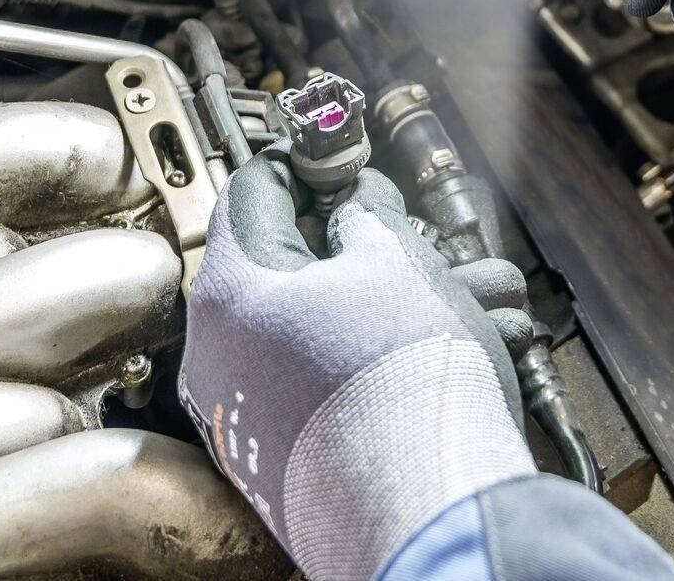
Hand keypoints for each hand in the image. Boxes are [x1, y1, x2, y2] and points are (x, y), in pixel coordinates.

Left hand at [180, 148, 536, 580]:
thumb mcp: (395, 260)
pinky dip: (367, 362)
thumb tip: (354, 207)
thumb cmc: (405, 386)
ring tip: (455, 299)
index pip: (252, 190)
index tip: (338, 163)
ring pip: (311, 330)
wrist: (427, 510)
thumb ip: (363, 214)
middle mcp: (218, 357)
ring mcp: (244, 415)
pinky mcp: (279, 460)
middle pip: (283, 268)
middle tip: (406, 237)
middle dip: (355, 247)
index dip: (304, 166)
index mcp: (229, 291)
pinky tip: (431, 354)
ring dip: (377, 305)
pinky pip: (316, 386)